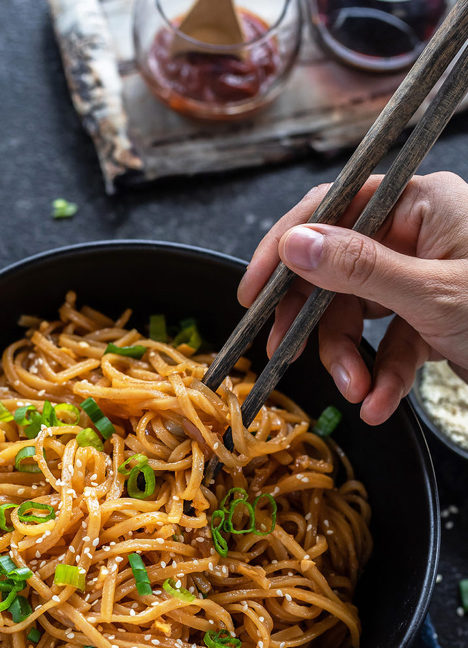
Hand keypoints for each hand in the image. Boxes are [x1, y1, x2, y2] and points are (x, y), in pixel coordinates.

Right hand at [237, 171, 467, 424]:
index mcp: (420, 204)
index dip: (285, 249)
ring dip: (352, 361)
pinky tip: (380, 404)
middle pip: (336, 270)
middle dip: (319, 324)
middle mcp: (417, 234)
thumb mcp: (433, 295)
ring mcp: (423, 278)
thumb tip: (295, 245)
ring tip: (359, 394)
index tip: (253, 294)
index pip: (331, 209)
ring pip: (358, 314)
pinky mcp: (431, 319)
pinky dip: (383, 376)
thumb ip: (360, 269)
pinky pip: (389, 343)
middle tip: (285, 356)